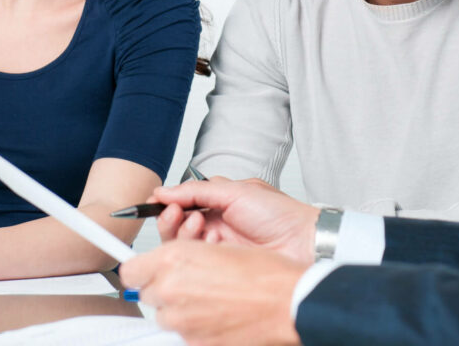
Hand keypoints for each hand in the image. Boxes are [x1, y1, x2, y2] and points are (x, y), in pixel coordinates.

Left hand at [121, 240, 302, 345]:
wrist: (287, 301)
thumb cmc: (263, 272)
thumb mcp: (216, 247)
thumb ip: (182, 255)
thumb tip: (164, 263)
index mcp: (174, 259)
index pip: (130, 270)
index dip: (142, 269)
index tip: (146, 270)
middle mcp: (171, 290)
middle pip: (147, 295)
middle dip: (165, 288)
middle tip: (192, 282)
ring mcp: (181, 321)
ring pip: (165, 317)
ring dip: (180, 309)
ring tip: (212, 298)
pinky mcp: (194, 343)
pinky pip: (184, 334)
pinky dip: (196, 327)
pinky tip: (219, 314)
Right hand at [153, 178, 318, 264]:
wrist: (303, 242)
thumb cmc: (280, 214)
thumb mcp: (236, 192)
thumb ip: (197, 190)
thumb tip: (166, 191)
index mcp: (220, 204)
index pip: (183, 204)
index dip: (167, 203)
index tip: (155, 201)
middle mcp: (217, 226)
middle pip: (177, 226)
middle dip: (171, 218)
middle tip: (176, 212)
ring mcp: (218, 248)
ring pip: (183, 245)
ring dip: (184, 232)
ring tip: (199, 224)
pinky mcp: (221, 268)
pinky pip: (196, 261)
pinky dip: (198, 249)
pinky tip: (212, 241)